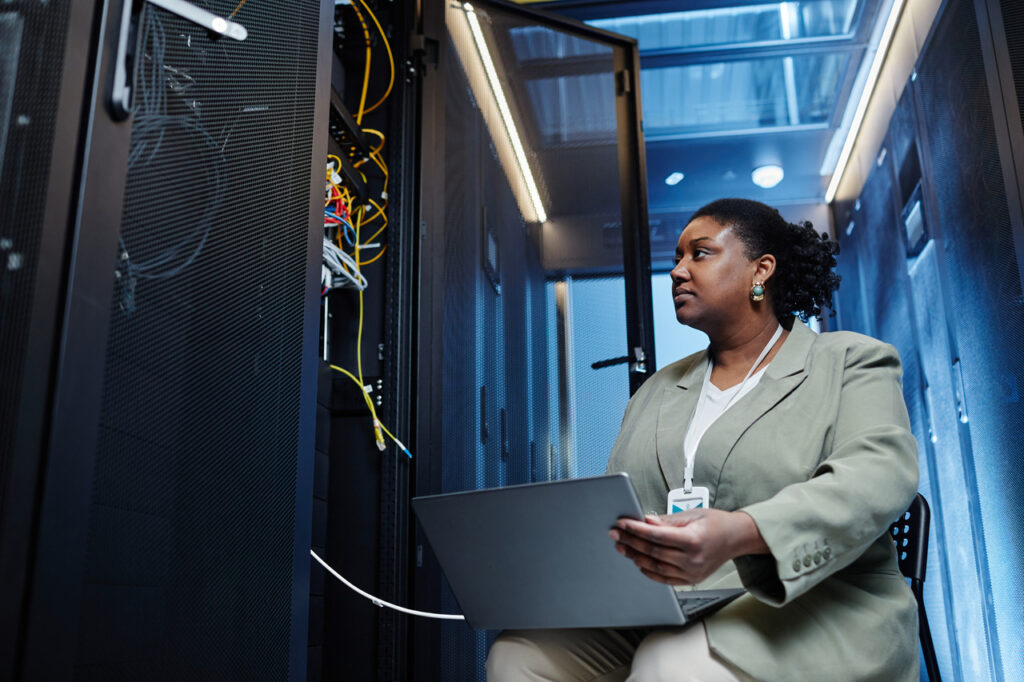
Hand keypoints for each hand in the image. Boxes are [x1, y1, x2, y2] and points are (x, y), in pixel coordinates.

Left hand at [609, 509, 767, 585]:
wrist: (737, 538)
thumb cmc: (716, 523)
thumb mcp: (692, 514)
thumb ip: (667, 520)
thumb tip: (645, 520)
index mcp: (693, 540)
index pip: (657, 536)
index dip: (636, 529)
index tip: (622, 524)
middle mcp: (693, 560)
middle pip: (653, 552)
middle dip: (632, 542)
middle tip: (616, 534)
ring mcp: (692, 573)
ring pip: (656, 567)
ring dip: (636, 557)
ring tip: (623, 547)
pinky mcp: (691, 580)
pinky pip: (664, 579)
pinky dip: (649, 571)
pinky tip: (638, 561)